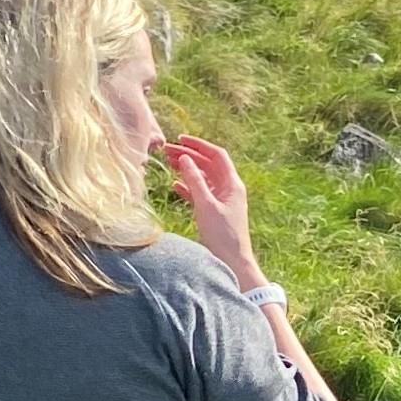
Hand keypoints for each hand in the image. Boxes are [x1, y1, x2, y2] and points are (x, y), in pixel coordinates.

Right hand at [153, 134, 261, 285]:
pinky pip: (201, 193)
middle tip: (167, 151)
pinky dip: (188, 187)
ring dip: (187, 169)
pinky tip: (175, 185)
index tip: (181, 139)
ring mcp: (222, 200)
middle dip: (189, 156)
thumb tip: (184, 159)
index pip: (216, 155)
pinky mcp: (215, 211)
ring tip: (168, 163)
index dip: (199, 145)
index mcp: (232, 184)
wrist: (233, 261)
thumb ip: (195, 181)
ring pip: (203, 178)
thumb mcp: (206, 206)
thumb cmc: (223, 235)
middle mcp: (228, 188)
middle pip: (208, 164)